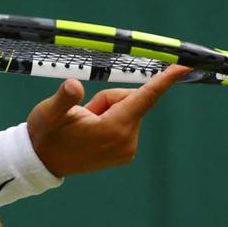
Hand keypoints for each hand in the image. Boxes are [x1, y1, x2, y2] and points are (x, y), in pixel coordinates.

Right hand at [26, 64, 190, 177]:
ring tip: (84, 124)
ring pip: (127, 109)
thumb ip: (64, 98)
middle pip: (131, 100)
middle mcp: (127, 141)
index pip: (146, 97)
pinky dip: (110, 117)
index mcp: (113, 130)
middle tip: (83, 113)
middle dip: (108, 98)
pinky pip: (125, 120)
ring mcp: (128, 149)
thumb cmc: (46, 134)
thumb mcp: (48, 113)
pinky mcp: (126, 151)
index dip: (165, 79)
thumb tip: (73, 85)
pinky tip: (91, 130)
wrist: (43, 160)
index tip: (184, 66)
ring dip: (107, 108)